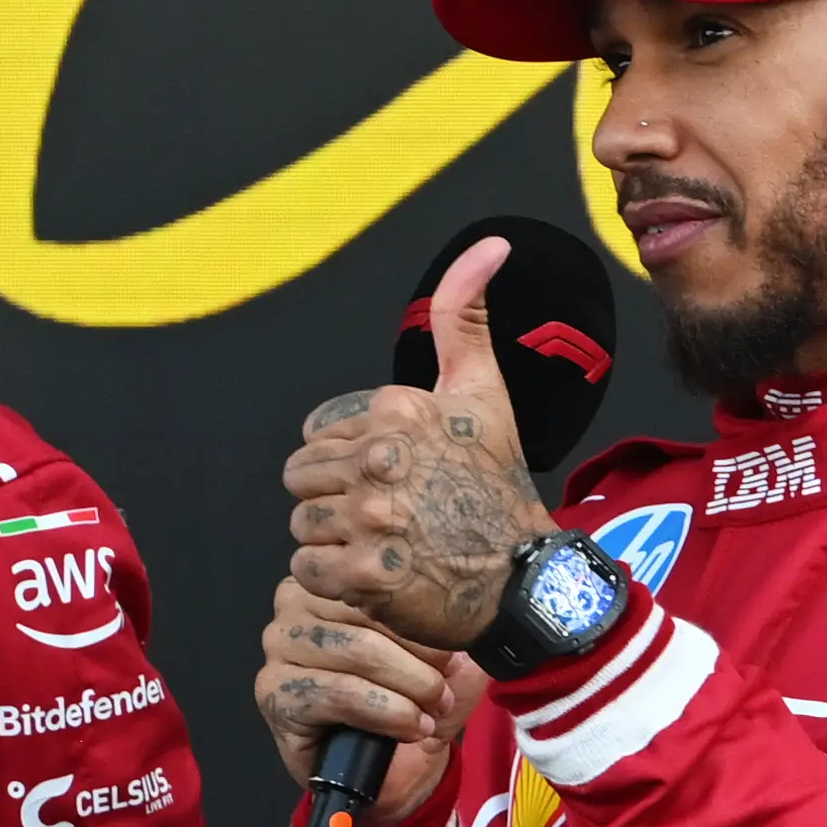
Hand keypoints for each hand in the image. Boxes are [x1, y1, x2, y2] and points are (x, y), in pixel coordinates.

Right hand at [254, 577, 490, 826]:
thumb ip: (454, 624)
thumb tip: (461, 609)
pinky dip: (385, 712)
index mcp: (336, 576)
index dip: (423, 619)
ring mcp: (279, 646)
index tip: (454, 653)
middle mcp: (295, 601)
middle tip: (442, 690)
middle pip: (368, 612)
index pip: (382, 581)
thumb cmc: (412, 700)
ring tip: (430, 711)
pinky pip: (338, 693)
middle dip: (418, 658)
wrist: (391, 770)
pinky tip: (409, 727)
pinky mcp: (273, 692)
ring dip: (407, 688)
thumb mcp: (450, 656)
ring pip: (357, 653)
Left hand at [283, 236, 559, 648]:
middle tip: (386, 518)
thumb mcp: (483, 393)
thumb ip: (464, 318)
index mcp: (398, 410)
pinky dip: (332, 581)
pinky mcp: (361, 576)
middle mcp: (380, 459)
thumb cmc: (497, 488)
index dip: (349, 460)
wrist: (524, 579)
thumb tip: (490, 246)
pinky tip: (374, 576)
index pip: (317, 436)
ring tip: (383, 546)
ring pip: (302, 525)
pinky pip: (305, 571)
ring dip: (334, 541)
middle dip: (336, 499)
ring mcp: (370, 520)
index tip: (395, 478)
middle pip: (302, 479)